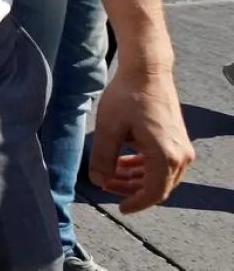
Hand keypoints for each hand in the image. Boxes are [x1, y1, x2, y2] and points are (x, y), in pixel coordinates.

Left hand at [90, 68, 193, 212]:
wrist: (147, 71)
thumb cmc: (128, 96)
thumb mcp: (108, 128)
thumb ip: (103, 158)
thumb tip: (98, 181)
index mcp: (165, 155)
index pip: (153, 192)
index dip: (136, 203)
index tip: (120, 208)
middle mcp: (180, 155)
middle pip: (157, 186)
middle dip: (131, 189)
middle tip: (106, 183)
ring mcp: (182, 147)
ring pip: (160, 176)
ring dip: (136, 178)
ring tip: (111, 173)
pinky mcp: (178, 139)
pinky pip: (162, 163)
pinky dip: (144, 166)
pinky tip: (123, 161)